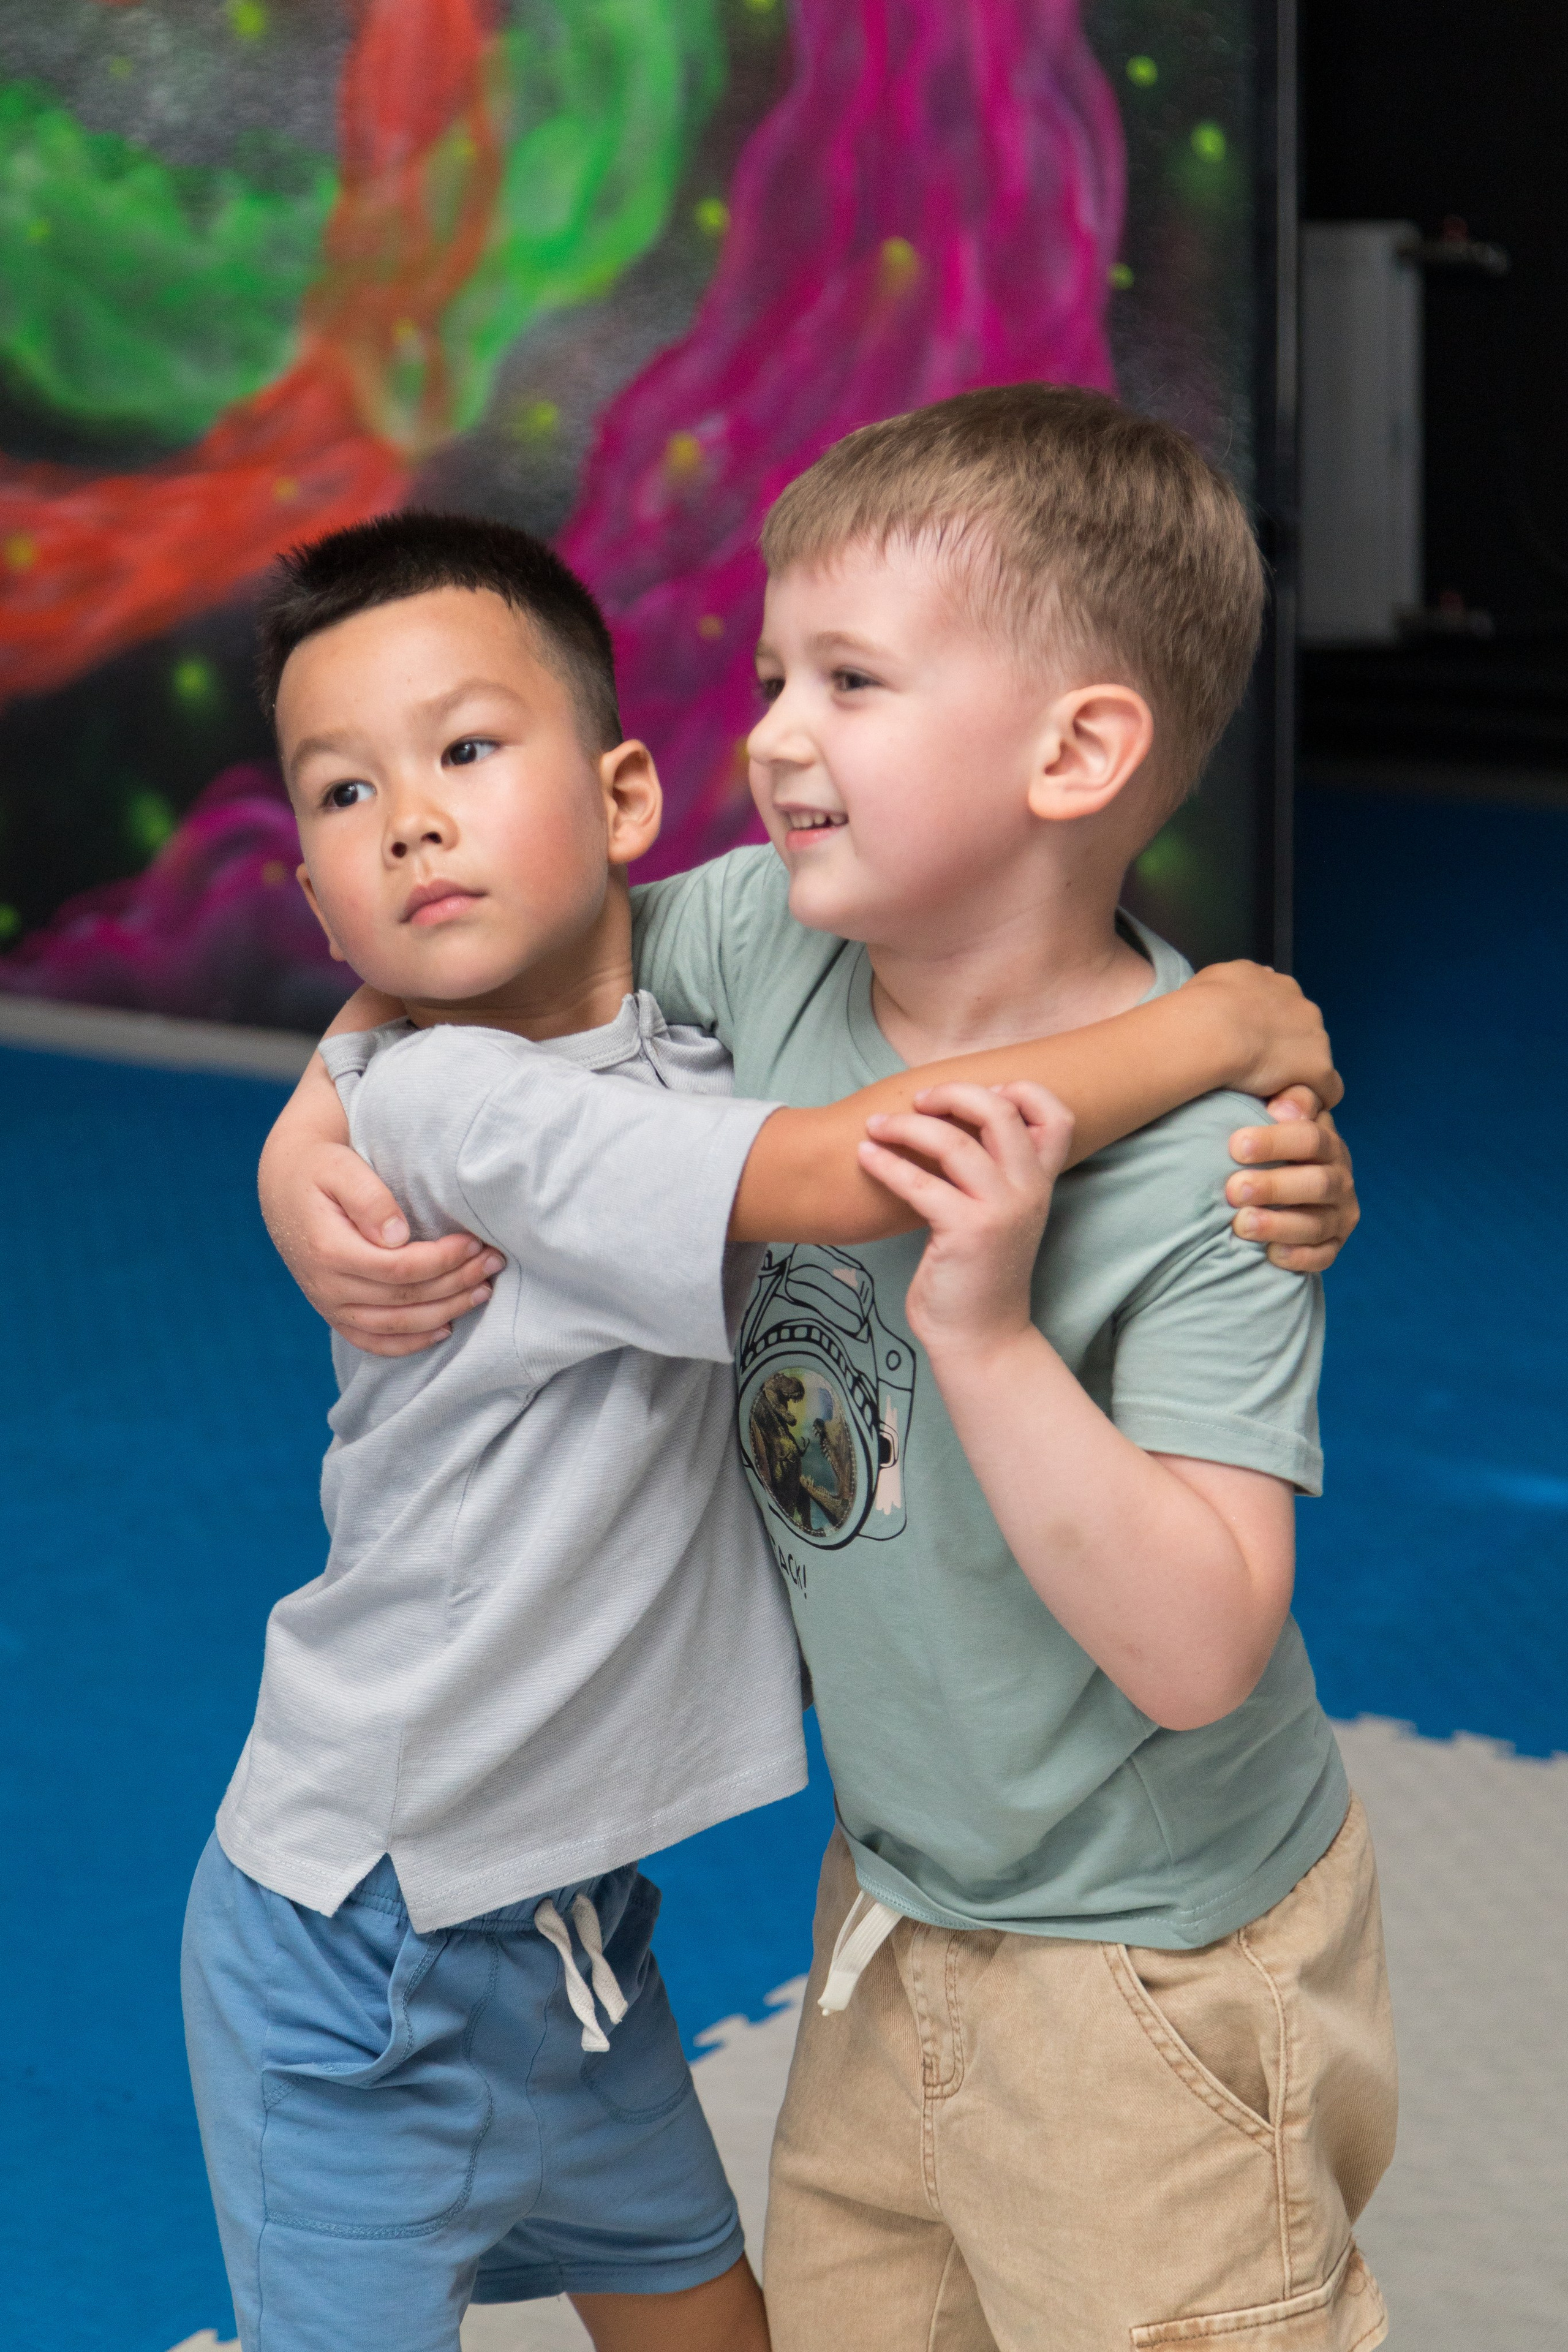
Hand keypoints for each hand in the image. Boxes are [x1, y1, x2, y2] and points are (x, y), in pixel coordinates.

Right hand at [262, 1140, 503, 1356]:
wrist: (285, 1182)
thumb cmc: (320, 1167)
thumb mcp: (340, 1168)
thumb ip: (369, 1198)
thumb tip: (398, 1235)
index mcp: (328, 1250)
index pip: (398, 1269)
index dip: (442, 1260)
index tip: (474, 1242)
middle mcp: (326, 1286)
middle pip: (404, 1299)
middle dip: (456, 1283)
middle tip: (493, 1262)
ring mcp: (329, 1306)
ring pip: (396, 1326)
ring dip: (446, 1312)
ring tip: (483, 1291)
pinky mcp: (335, 1313)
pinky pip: (374, 1342)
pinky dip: (411, 1343)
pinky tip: (444, 1329)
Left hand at [858, 1081, 1074, 1355]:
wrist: (982, 1338)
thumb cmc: (979, 1274)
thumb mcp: (1000, 1217)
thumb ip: (992, 1176)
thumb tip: (951, 1126)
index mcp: (1040, 1184)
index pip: (1056, 1118)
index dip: (1024, 1091)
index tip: (984, 1089)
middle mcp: (1028, 1191)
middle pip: (1001, 1112)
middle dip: (954, 1093)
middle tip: (919, 1100)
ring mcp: (1000, 1211)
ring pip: (955, 1142)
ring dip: (907, 1126)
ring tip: (876, 1126)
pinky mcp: (966, 1232)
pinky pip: (920, 1183)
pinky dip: (887, 1164)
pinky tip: (866, 1158)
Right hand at [1188, 961, 1342, 1109]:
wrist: (1212, 1028)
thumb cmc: (1200, 1007)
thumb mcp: (1208, 980)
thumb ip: (1225, 984)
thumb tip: (1227, 986)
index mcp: (1273, 983)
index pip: (1281, 1005)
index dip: (1268, 1027)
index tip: (1251, 1043)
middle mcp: (1298, 1003)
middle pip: (1302, 1030)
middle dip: (1286, 1048)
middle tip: (1258, 1070)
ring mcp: (1313, 1034)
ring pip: (1314, 1058)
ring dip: (1297, 1073)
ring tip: (1271, 1093)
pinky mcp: (1318, 1067)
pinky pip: (1328, 1088)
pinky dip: (1313, 1099)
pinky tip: (1294, 1112)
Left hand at [1227, 1087, 1358, 1272]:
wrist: (1274, 1191)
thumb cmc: (1262, 1148)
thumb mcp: (1269, 1119)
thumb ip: (1281, 1104)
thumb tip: (1281, 1105)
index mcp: (1325, 1141)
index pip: (1310, 1137)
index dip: (1275, 1141)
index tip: (1235, 1146)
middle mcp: (1339, 1177)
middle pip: (1317, 1183)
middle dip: (1274, 1187)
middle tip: (1234, 1190)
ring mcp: (1339, 1214)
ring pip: (1317, 1223)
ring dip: (1279, 1224)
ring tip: (1241, 1224)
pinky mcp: (1333, 1245)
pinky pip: (1323, 1256)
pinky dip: (1298, 1256)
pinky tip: (1270, 1254)